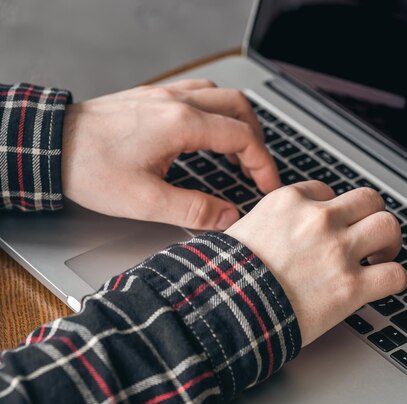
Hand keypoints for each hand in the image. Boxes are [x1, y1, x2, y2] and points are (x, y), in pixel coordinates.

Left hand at [61, 79, 280, 229]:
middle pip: (239, 107)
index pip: (242, 137)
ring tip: (238, 152)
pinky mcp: (152, 97)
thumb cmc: (90, 168)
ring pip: (220, 95)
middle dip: (257, 139)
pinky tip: (207, 132)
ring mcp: (164, 95)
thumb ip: (194, 209)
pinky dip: (215, 111)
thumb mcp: (145, 201)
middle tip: (258, 170)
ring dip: (237, 121)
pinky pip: (198, 93)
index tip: (267, 186)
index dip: (263, 164)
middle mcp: (177, 102)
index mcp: (181, 124)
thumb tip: (230, 217)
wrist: (49, 143)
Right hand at [226, 181, 406, 346]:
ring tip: (382, 255)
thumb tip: (283, 226)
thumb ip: (272, 220)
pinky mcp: (351, 286)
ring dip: (389, 241)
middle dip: (371, 216)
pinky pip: (395, 273)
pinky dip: (395, 278)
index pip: (327, 191)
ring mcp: (338, 251)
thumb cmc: (228, 275)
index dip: (332, 210)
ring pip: (388, 226)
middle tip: (368, 234)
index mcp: (290, 201)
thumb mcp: (244, 228)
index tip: (331, 226)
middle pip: (369, 199)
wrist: (227, 310)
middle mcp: (318, 219)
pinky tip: (385, 282)